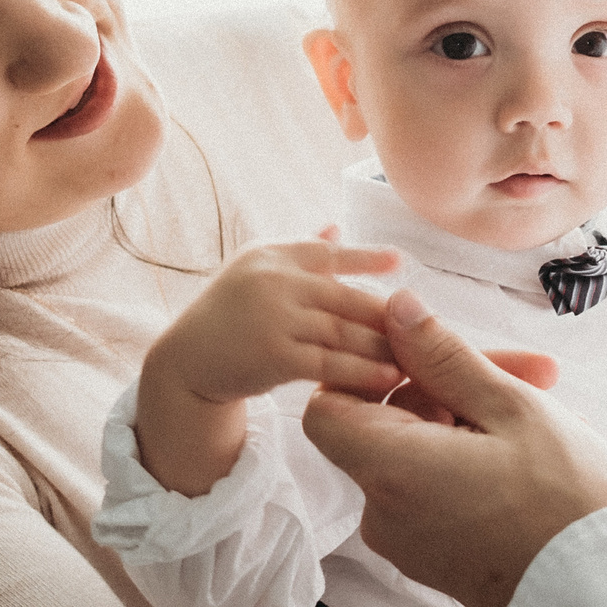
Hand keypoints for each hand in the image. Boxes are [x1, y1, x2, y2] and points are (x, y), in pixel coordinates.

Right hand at [134, 237, 401, 493]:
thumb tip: (335, 227)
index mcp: (271, 255)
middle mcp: (274, 280)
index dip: (367, 258)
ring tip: (413, 358)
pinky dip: (363, 372)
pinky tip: (388, 379)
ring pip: (343, 331)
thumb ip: (298, 252)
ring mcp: (274, 317)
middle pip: (345, 297)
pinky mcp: (275, 356)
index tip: (400, 263)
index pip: (328, 253)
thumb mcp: (254, 274)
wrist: (184, 362)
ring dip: (382, 346)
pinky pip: (330, 363)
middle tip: (422, 327)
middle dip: (385, 314)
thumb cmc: (226, 316)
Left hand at [303, 289, 606, 606]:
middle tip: (529, 373)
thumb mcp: (510, 407)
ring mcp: (409, 543)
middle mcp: (384, 513)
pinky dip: (470, 464)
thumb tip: (396, 310)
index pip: (326, 408)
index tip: (427, 357)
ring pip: (418, 456)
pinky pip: (436, 493)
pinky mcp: (436, 560)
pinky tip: (531, 452)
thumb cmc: (566, 500)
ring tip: (547, 410)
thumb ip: (444, 355)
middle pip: (386, 426)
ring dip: (470, 422)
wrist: (606, 595)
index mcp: (391, 470)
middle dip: (448, 388)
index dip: (368, 373)